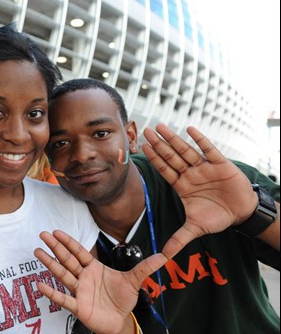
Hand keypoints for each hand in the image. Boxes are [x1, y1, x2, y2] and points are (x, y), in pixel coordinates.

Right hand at [34, 230, 166, 333]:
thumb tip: (164, 256)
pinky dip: (52, 292)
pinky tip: (40, 284)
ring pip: (62, 274)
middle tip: (43, 235)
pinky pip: (63, 298)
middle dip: (55, 247)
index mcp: (94, 268)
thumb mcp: (135, 281)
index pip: (79, 252)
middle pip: (67, 259)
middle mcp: (84, 277)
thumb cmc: (123, 299)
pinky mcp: (78, 306)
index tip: (57, 231)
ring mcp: (78, 291)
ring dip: (50, 264)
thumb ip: (145, 268)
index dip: (68, 242)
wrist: (121, 321)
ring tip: (37, 252)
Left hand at [142, 123, 257, 257]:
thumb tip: (164, 256)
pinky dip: (200, 140)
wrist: (241, 213)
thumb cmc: (216, 216)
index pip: (164, 169)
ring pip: (186, 151)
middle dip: (158, 144)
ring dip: (173, 139)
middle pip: (171, 157)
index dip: (154, 159)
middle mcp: (190, 173)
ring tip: (160, 126)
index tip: (142, 147)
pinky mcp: (220, 164)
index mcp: (182, 185)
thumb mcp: (195, 228)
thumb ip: (179, 239)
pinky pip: (209, 150)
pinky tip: (189, 129)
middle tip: (145, 130)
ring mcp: (204, 167)